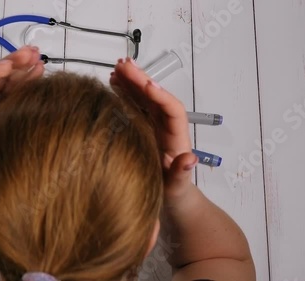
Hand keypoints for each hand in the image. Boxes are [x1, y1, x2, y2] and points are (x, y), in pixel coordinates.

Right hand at [110, 58, 197, 206]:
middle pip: (155, 98)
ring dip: (131, 82)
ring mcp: (154, 126)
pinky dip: (125, 93)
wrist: (172, 200)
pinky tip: (114, 84)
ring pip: (144, 98)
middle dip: (140, 79)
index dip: (159, 95)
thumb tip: (189, 159)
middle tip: (123, 65)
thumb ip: (182, 175)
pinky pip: (135, 106)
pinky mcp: (143, 129)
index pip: (172, 110)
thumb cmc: (176, 195)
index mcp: (176, 138)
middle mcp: (166, 127)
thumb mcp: (178, 188)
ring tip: (116, 69)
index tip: (146, 84)